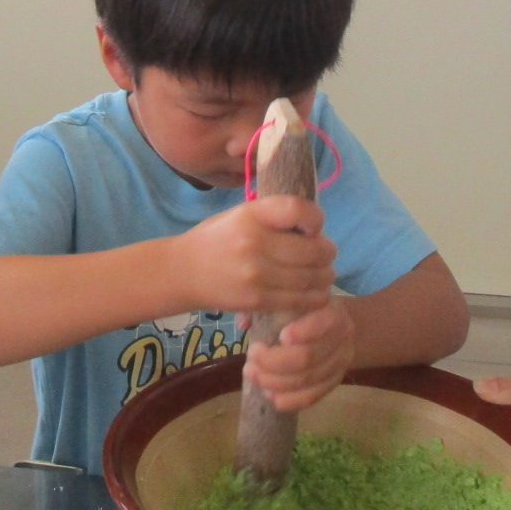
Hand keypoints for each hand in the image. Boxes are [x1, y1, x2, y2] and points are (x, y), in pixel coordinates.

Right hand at [172, 196, 334, 317]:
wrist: (183, 272)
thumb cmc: (217, 239)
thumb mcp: (240, 215)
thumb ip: (274, 217)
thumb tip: (314, 229)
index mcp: (251, 214)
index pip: (298, 209)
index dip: (315, 218)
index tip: (313, 227)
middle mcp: (255, 242)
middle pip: (313, 249)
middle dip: (327, 252)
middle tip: (326, 253)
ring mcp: (256, 274)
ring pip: (311, 277)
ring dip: (325, 275)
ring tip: (324, 273)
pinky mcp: (257, 300)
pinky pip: (299, 299)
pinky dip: (315, 296)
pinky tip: (316, 292)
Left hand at [244, 297, 353, 411]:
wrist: (338, 327)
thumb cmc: (306, 310)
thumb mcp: (293, 300)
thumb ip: (268, 307)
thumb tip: (243, 323)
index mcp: (332, 311)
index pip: (323, 323)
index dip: (302, 332)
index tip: (280, 337)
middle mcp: (341, 338)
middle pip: (308, 357)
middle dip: (274, 361)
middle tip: (250, 357)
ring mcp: (340, 362)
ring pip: (308, 379)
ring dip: (276, 381)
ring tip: (253, 375)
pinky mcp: (335, 382)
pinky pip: (313, 396)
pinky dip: (290, 400)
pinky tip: (271, 395)